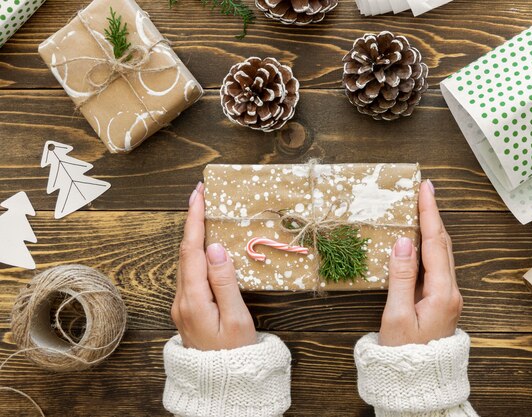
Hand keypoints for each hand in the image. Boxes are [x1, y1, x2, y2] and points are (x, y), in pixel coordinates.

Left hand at [171, 182, 256, 350]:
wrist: (221, 384)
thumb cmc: (235, 354)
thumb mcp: (236, 319)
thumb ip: (225, 282)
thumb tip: (216, 247)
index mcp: (194, 299)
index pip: (192, 250)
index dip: (194, 220)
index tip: (198, 195)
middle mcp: (182, 299)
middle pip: (185, 252)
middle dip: (192, 221)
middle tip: (201, 195)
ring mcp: (182, 305)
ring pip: (186, 262)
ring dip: (193, 236)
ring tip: (203, 213)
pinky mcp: (187, 309)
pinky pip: (190, 273)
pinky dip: (196, 253)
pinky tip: (205, 245)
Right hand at [379, 180, 461, 345]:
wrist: (420, 382)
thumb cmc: (405, 354)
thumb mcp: (396, 316)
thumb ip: (400, 277)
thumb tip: (402, 242)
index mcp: (442, 293)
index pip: (435, 242)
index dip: (429, 213)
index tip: (426, 188)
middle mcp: (451, 291)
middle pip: (443, 243)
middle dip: (434, 214)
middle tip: (424, 190)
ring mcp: (448, 296)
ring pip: (442, 253)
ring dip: (432, 228)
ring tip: (421, 208)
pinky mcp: (441, 301)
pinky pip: (436, 265)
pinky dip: (428, 246)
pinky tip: (418, 240)